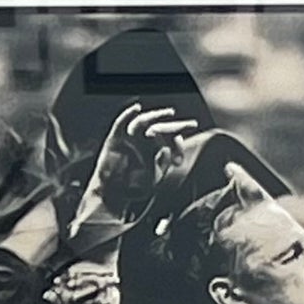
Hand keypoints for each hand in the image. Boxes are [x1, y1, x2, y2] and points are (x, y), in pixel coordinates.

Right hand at [73, 102, 199, 233]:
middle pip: (160, 127)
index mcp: (155, 149)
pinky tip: (137, 108)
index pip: (169, 140)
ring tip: (170, 113)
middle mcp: (143, 141)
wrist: (112, 195)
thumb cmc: (133, 188)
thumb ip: (161, 164)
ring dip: (156, 116)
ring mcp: (129, 138)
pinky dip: (127, 114)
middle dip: (176, 126)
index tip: (181, 155)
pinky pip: (121, 123)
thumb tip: (165, 149)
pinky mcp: (115, 139)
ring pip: (143, 122)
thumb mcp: (153, 178)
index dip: (178, 144)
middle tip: (190, 124)